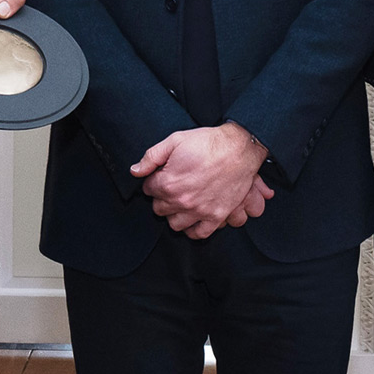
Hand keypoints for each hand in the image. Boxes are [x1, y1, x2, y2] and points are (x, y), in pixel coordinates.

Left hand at [130, 122, 268, 238]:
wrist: (239, 148)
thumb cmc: (207, 142)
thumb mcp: (175, 140)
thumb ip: (151, 156)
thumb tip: (134, 171)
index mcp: (168, 183)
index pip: (148, 189)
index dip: (154, 180)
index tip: (162, 175)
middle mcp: (181, 201)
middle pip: (159, 208)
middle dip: (162, 197)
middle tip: (172, 187)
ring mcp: (199, 211)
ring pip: (175, 224)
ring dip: (175, 214)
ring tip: (180, 202)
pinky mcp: (216, 216)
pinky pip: (198, 233)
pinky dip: (193, 229)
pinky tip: (192, 218)